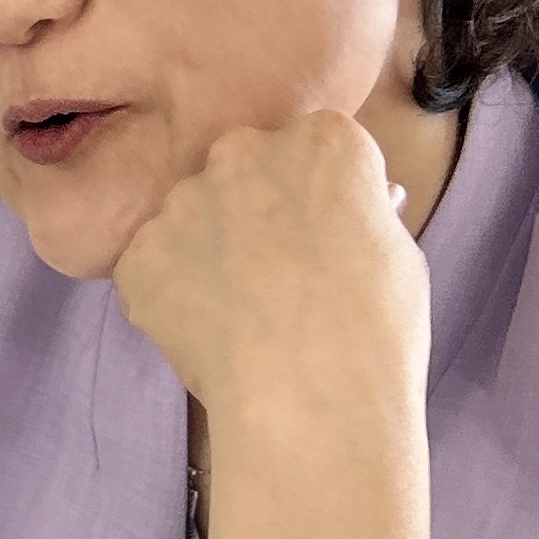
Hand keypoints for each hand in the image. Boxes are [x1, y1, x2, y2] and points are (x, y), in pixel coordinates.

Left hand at [111, 113, 427, 444]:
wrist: (311, 399)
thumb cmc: (374, 330)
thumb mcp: (398, 252)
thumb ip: (358, 213)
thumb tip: (345, 209)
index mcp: (322, 139)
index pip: (313, 148)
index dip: (317, 197)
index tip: (324, 234)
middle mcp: (245, 151)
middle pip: (244, 168)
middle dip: (253, 209)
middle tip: (275, 274)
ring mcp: (183, 201)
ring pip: (191, 216)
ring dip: (207, 251)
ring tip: (240, 314)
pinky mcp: (140, 254)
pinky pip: (153, 265)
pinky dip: (171, 295)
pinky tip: (207, 334)